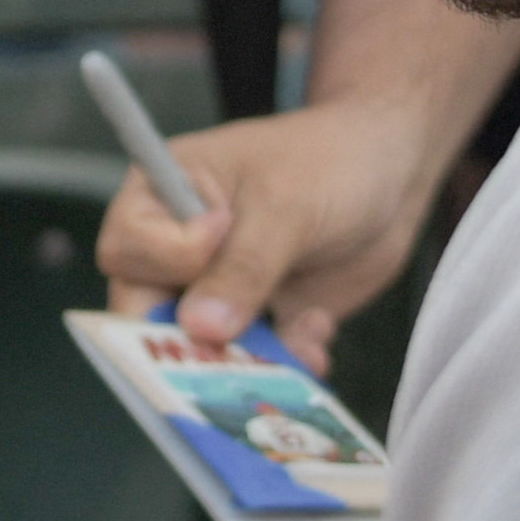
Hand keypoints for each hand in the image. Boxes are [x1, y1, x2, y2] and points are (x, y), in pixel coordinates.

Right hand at [93, 94, 443, 369]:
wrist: (391, 173)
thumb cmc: (327, 160)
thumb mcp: (284, 205)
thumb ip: (243, 267)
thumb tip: (200, 328)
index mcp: (161, 197)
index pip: (128, 250)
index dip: (167, 259)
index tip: (220, 237)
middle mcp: (176, 248)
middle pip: (148, 313)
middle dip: (194, 338)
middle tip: (238, 349)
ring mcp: (218, 289)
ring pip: (204, 348)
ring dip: (248, 358)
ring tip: (297, 347)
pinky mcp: (259, 318)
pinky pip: (256, 360)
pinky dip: (287, 360)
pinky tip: (316, 330)